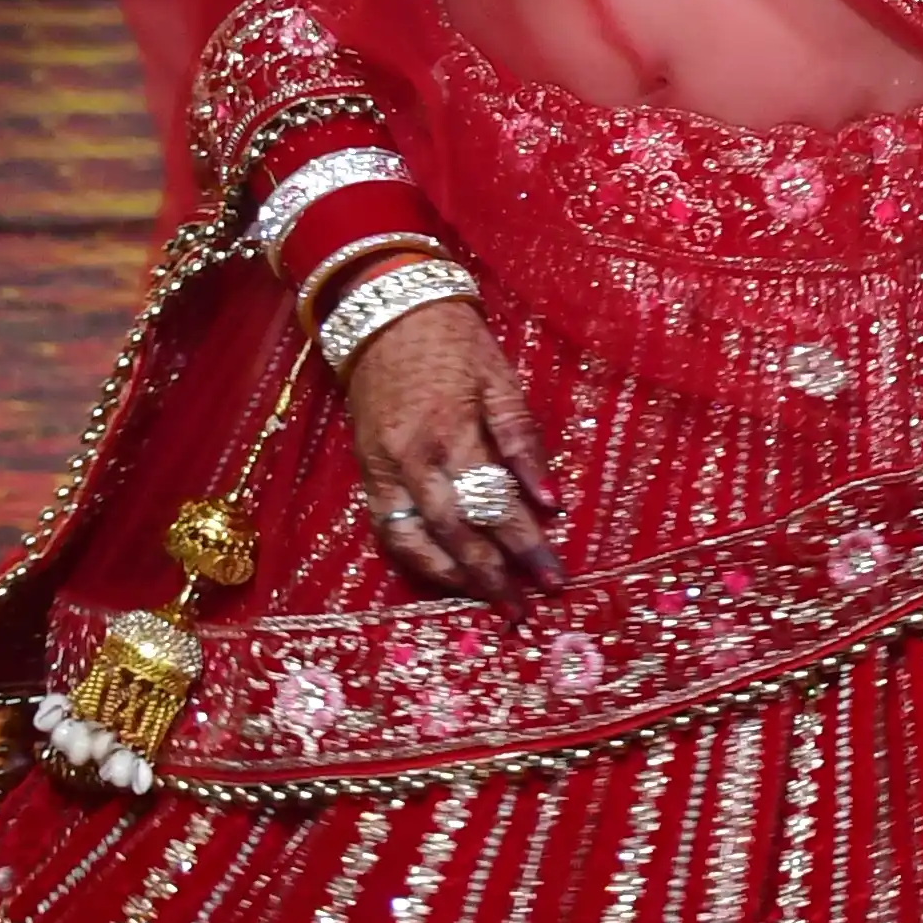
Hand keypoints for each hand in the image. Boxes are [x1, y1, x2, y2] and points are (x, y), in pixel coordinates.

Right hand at [342, 298, 562, 597]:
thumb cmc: (453, 341)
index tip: (555, 579)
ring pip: (415, 542)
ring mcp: (382, 470)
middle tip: (524, 610)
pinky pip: (388, 530)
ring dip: (454, 579)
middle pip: (456, 533)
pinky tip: (448, 576)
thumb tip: (551, 500)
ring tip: (489, 603)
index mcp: (451, 431)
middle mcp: (412, 459)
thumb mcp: (500, 379)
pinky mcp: (366, 474)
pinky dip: (419, 559)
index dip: (526, 546)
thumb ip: (523, 441)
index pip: (495, 504)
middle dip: (493, 576)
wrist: (385, 312)